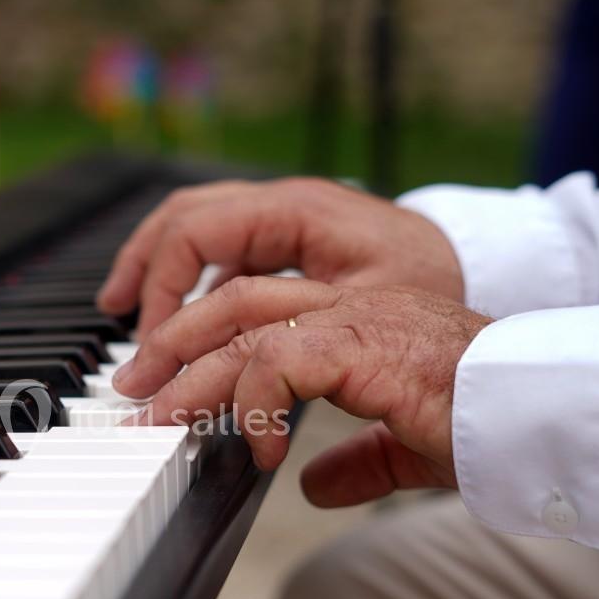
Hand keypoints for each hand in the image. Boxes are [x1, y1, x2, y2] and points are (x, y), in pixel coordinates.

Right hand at [97, 178, 463, 337]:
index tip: (156, 347)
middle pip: (182, 219)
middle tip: (119, 328)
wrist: (478, 258)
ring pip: (195, 225)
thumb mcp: (374, 315)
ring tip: (127, 312)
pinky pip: (222, 244)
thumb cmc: (435, 283)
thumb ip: (308, 347)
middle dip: (143, 273)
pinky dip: (191, 275)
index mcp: (297, 210)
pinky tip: (184, 313)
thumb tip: (251, 395)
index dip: (163, 290)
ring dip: (158, 268)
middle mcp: (283, 203)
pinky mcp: (288, 236)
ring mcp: (284, 215)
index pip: (196, 233)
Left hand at [115, 277, 491, 507]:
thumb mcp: (409, 449)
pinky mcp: (364, 344)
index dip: (207, 343)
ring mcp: (355, 318)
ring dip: (190, 373)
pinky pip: (279, 360)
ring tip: (157, 416)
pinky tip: (257, 447)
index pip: (259, 310)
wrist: (545, 413)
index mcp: (356, 320)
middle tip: (134, 391)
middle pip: (234, 304)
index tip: (170, 388)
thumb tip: (315, 488)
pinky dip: (253, 402)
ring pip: (244, 325)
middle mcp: (349, 305)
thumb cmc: (489, 426)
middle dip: (173, 346)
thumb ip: (360, 461)